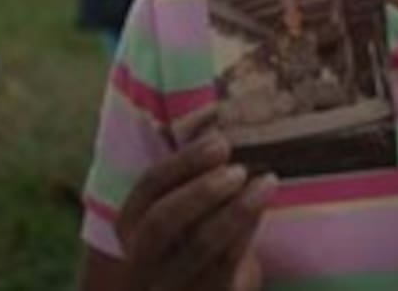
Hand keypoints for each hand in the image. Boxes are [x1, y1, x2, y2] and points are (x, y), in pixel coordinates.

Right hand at [115, 115, 276, 290]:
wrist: (207, 288)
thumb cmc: (198, 231)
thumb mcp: (185, 204)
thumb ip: (195, 172)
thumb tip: (223, 123)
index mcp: (131, 223)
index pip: (149, 187)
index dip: (184, 162)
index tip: (221, 142)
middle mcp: (142, 258)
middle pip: (161, 223)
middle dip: (201, 191)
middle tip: (238, 169)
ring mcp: (170, 284)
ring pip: (197, 248)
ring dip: (235, 211)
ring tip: (266, 182)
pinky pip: (225, 267)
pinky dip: (247, 233)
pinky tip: (264, 208)